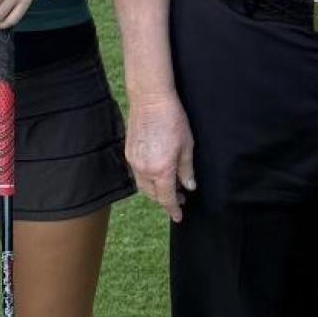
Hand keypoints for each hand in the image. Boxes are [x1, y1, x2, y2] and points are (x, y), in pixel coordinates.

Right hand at [126, 91, 195, 222]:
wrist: (150, 100)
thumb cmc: (173, 120)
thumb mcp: (187, 146)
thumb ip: (187, 170)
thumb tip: (189, 187)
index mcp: (161, 170)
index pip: (166, 198)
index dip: (173, 209)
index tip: (178, 217)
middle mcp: (144, 169)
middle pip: (153, 195)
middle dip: (165, 200)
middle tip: (179, 198)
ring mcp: (134, 161)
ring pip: (143, 186)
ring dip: (156, 190)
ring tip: (170, 186)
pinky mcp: (129, 153)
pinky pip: (137, 174)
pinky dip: (147, 179)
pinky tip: (157, 173)